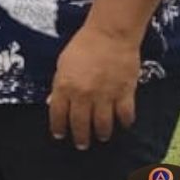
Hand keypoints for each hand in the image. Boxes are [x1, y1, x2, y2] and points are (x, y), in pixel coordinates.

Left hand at [48, 25, 139, 148]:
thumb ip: (58, 85)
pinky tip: (123, 125)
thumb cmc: (83, 46)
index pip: (58, 114)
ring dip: (102, 134)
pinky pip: (125, 115)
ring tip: (101, 137)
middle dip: (80, 137)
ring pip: (103, 124)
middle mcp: (84, 95)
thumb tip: (53, 102)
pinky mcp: (125, 93)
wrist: (110, 35)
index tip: (60, 135)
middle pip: (80, 124)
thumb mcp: (62, 64)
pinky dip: (124, 122)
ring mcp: (105, 95)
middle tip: (81, 145)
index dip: (58, 127)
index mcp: (65, 86)